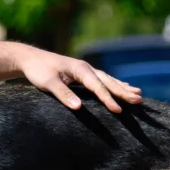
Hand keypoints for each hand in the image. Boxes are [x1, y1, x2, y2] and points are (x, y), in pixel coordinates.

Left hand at [17, 48, 141, 113]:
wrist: (30, 59)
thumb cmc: (38, 70)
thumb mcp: (48, 83)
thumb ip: (63, 94)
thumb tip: (79, 107)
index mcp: (80, 69)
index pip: (97, 86)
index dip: (108, 99)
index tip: (118, 110)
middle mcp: (86, 68)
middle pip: (108, 81)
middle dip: (123, 92)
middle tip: (139, 100)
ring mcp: (85, 70)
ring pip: (108, 79)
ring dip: (122, 87)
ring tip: (138, 94)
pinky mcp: (82, 74)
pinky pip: (102, 80)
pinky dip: (113, 84)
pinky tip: (121, 87)